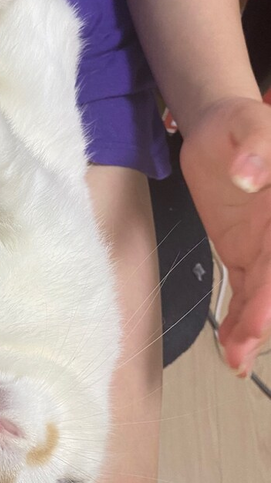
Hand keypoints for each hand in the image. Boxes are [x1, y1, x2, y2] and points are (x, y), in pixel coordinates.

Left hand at [181, 96, 270, 376]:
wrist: (217, 131)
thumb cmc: (239, 123)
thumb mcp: (249, 123)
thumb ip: (256, 145)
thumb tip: (250, 175)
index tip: (264, 315)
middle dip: (264, 314)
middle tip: (247, 343)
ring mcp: (266, 249)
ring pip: (263, 294)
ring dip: (251, 328)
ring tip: (236, 359)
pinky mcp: (245, 256)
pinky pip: (245, 292)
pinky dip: (238, 320)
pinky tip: (232, 349)